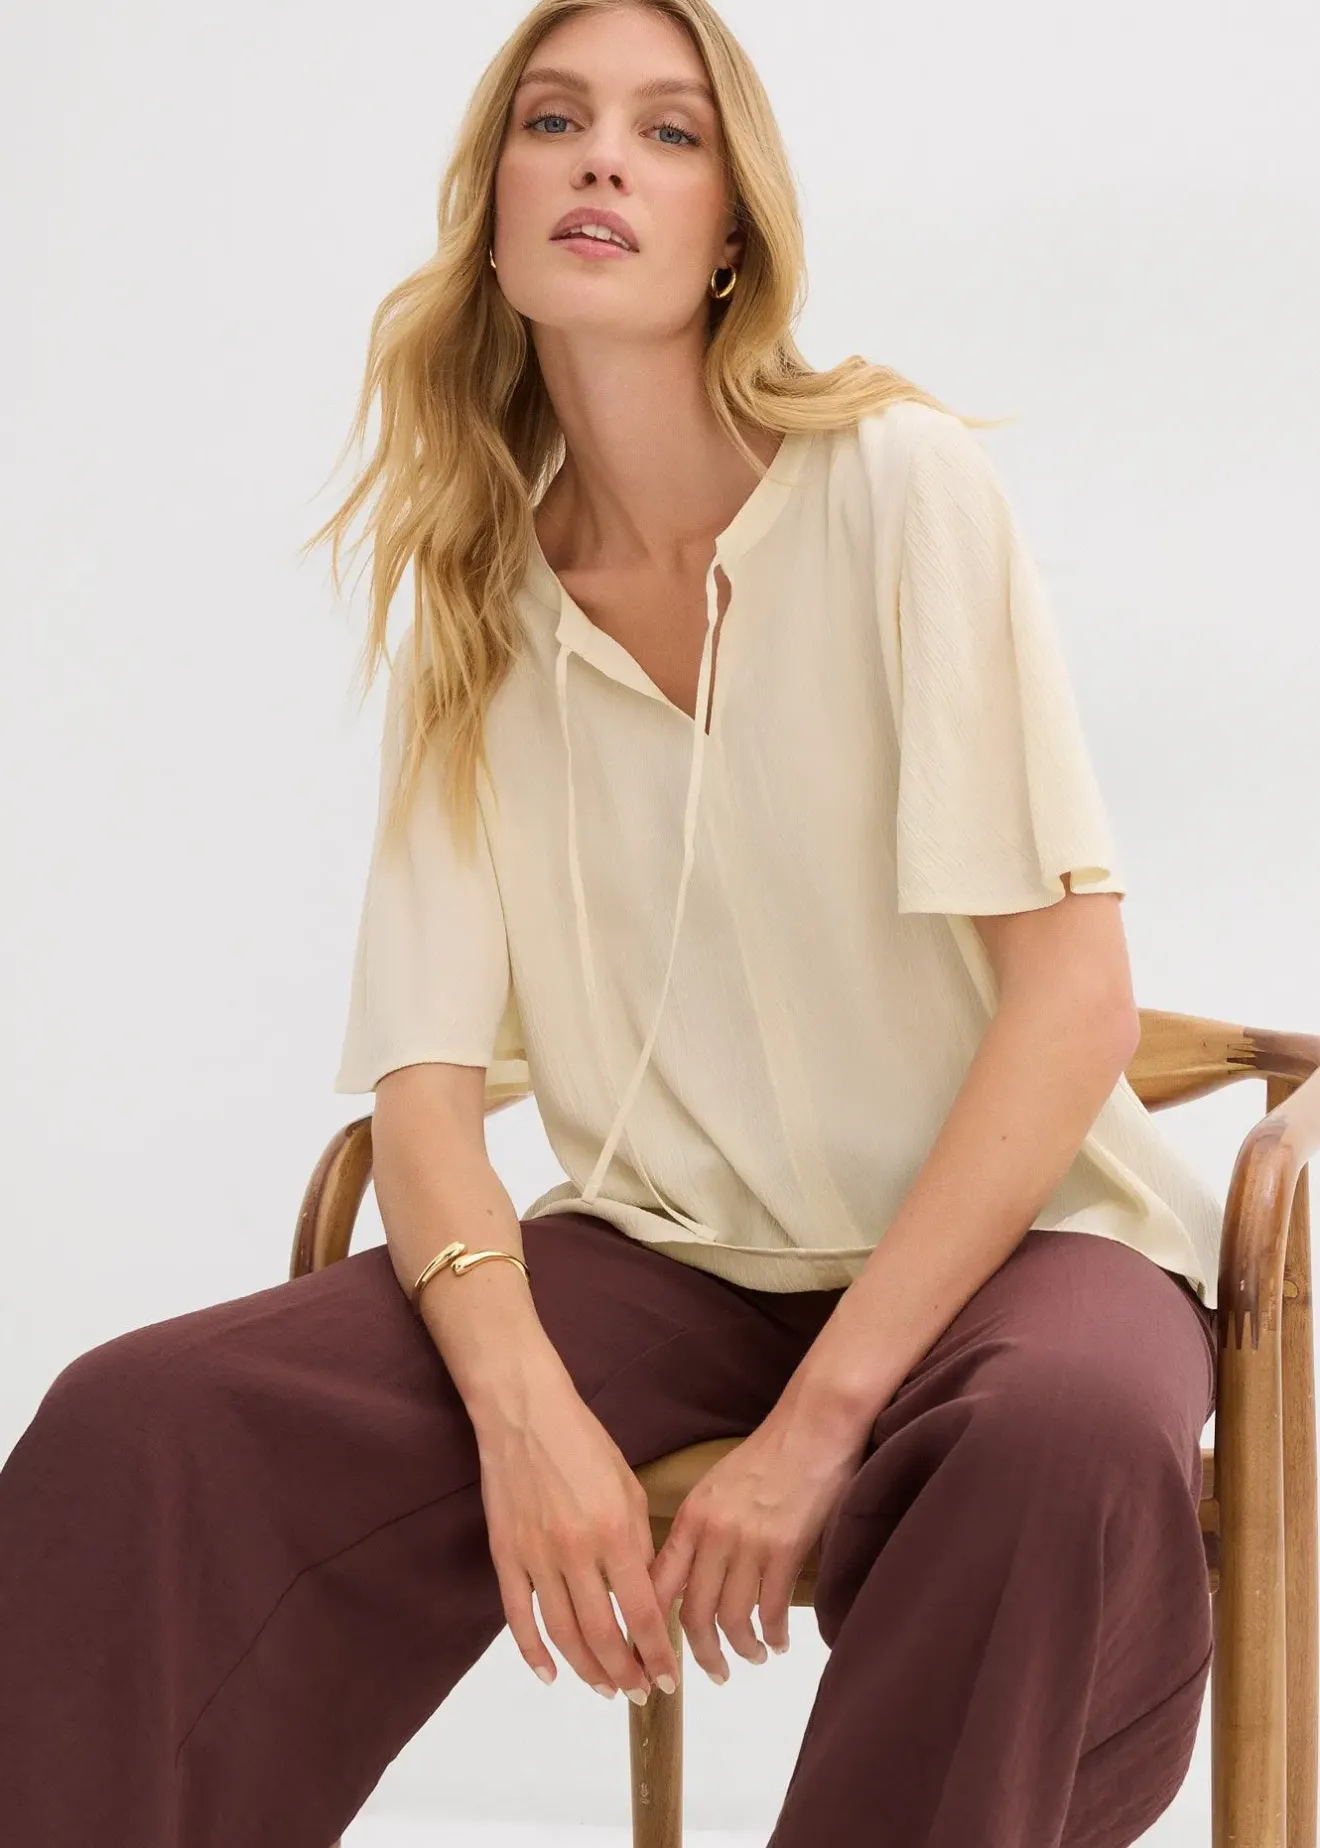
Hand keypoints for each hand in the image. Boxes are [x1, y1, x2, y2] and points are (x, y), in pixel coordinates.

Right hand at [475, 1355, 680, 1703]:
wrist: (526, 1413)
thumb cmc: (584, 1443)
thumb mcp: (628, 1487)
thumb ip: (638, 1545)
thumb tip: (647, 1597)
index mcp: (614, 1532)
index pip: (642, 1613)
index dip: (657, 1654)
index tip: (667, 1680)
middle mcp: (575, 1552)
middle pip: (603, 1635)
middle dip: (625, 1673)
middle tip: (638, 1693)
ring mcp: (535, 1556)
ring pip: (562, 1635)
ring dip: (586, 1670)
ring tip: (604, 1688)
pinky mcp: (505, 1554)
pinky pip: (517, 1617)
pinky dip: (532, 1653)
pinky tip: (549, 1674)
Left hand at [647, 1397, 871, 1682]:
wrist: (812, 1426)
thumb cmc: (768, 1453)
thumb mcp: (716, 1488)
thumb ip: (699, 1530)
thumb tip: (686, 1577)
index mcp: (691, 1518)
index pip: (657, 1585)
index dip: (651, 1628)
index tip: (654, 1656)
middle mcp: (713, 1534)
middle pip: (694, 1615)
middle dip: (702, 1654)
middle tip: (713, 1674)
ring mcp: (749, 1543)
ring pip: (732, 1619)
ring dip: (742, 1650)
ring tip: (753, 1658)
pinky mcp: (785, 1549)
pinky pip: (771, 1610)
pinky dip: (773, 1635)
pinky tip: (779, 1641)